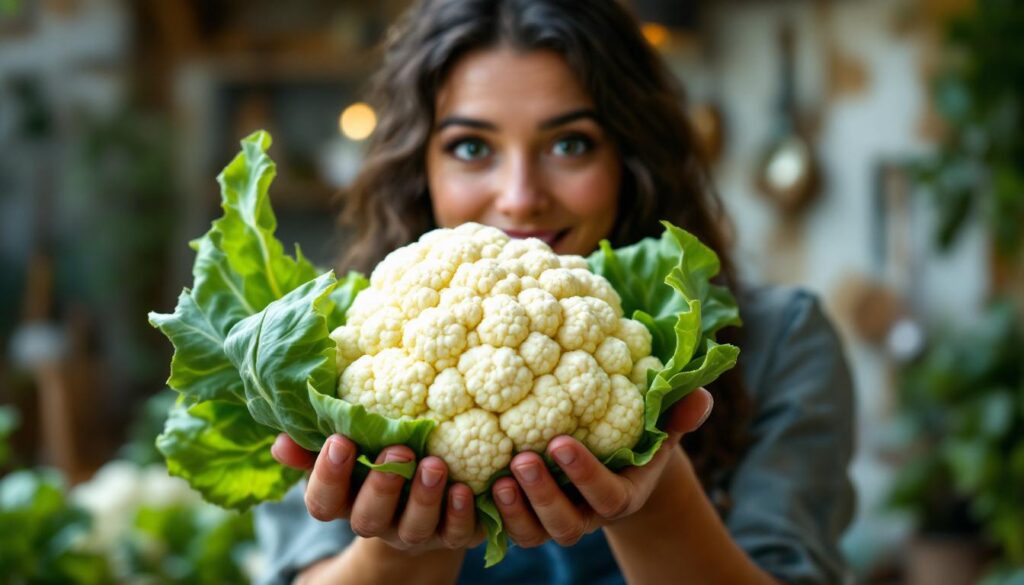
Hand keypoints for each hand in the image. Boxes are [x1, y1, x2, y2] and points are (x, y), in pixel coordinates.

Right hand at [271, 434, 483, 552]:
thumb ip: (313, 448)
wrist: (427, 512)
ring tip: (435, 464)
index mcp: (347, 503)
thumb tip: (280, 441)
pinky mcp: (453, 535)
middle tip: (397, 450)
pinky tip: (469, 488)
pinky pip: (460, 533)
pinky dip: (464, 513)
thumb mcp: (348, 458)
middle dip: (382, 486)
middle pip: (370, 518)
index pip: (324, 502)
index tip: (340, 442)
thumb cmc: (378, 471)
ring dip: (425, 497)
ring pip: (416, 527)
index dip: (328, 477)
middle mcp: (379, 523)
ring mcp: (416, 533)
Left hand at [490, 387, 712, 547]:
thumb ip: (678, 414)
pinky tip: (470, 481)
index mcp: (622, 493)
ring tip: (498, 476)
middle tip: (522, 458)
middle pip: (566, 524)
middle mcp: (588, 514)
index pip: (606, 496)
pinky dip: (491, 512)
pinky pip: (508, 528)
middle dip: (543, 495)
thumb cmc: (635, 434)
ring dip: (515, 510)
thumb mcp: (659, 424)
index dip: (583, 475)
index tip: (560, 442)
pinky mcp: (527, 517)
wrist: (610, 458)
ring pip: (533, 533)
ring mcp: (556, 519)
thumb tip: (702, 397)